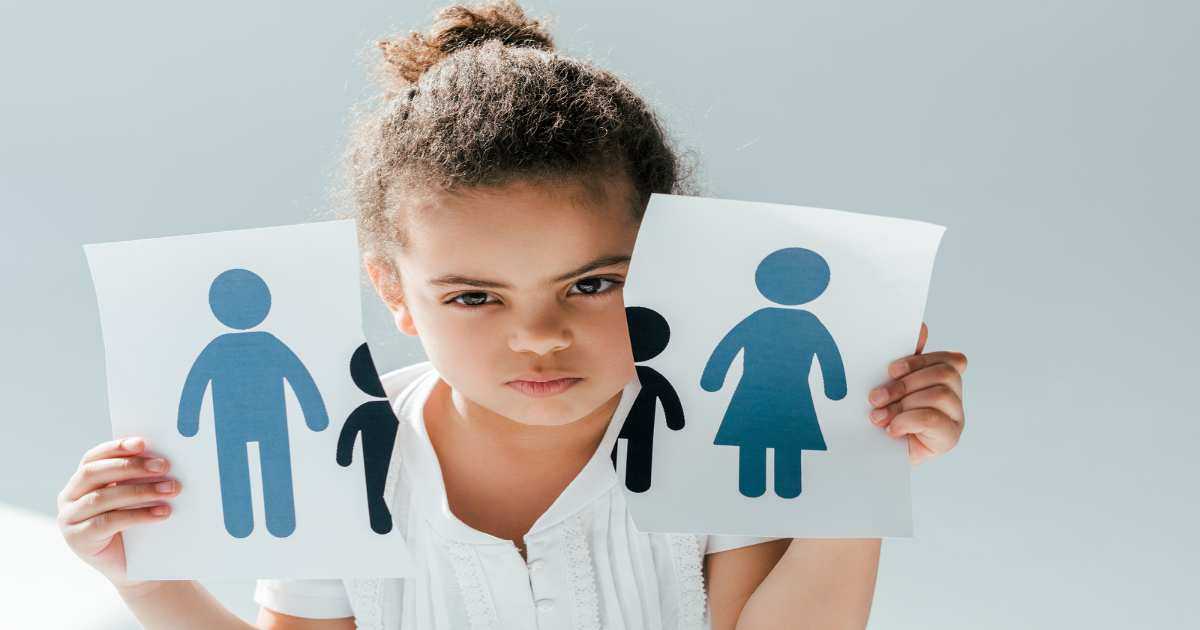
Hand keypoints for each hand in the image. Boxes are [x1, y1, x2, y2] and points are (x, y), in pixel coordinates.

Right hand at [56, 437, 180, 590]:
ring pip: (103, 498)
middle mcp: (69, 497)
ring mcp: (69, 519)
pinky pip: (107, 522)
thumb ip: (140, 477)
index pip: (94, 457)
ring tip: (171, 489)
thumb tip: (163, 456)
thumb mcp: (136, 497)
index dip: (117, 447)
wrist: (135, 567)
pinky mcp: (78, 539)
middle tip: (165, 466)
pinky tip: (162, 513)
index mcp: (81, 481)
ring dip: (141, 491)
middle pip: (96, 473)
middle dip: (132, 466)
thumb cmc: (139, 526)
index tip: (143, 443)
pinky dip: (138, 515)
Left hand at [866, 322, 966, 464]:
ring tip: (879, 416)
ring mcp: (956, 416)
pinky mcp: (950, 437)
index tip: (890, 369)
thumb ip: (904, 358)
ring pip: (940, 395)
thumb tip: (921, 329)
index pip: (948, 358)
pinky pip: (934, 419)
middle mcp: (955, 394)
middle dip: (904, 384)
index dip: (919, 360)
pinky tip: (892, 429)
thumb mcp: (890, 383)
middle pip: (944, 374)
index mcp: (944, 376)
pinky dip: (908, 421)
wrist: (877, 453)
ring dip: (903, 404)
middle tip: (875, 397)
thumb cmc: (885, 413)